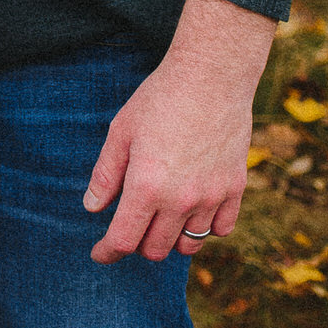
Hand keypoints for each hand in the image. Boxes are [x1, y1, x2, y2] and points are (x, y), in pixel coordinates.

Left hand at [83, 0, 275, 263]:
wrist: (211, 75)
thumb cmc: (160, 98)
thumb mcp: (122, 130)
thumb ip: (106, 174)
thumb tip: (92, 208)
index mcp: (147, 185)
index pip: (124, 240)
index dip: (108, 251)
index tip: (100, 252)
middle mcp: (180, 198)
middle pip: (155, 249)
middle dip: (138, 243)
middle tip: (131, 224)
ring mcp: (211, 196)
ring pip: (189, 245)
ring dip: (171, 239)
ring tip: (162, 218)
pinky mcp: (235, 188)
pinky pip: (221, 229)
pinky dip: (206, 228)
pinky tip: (194, 210)